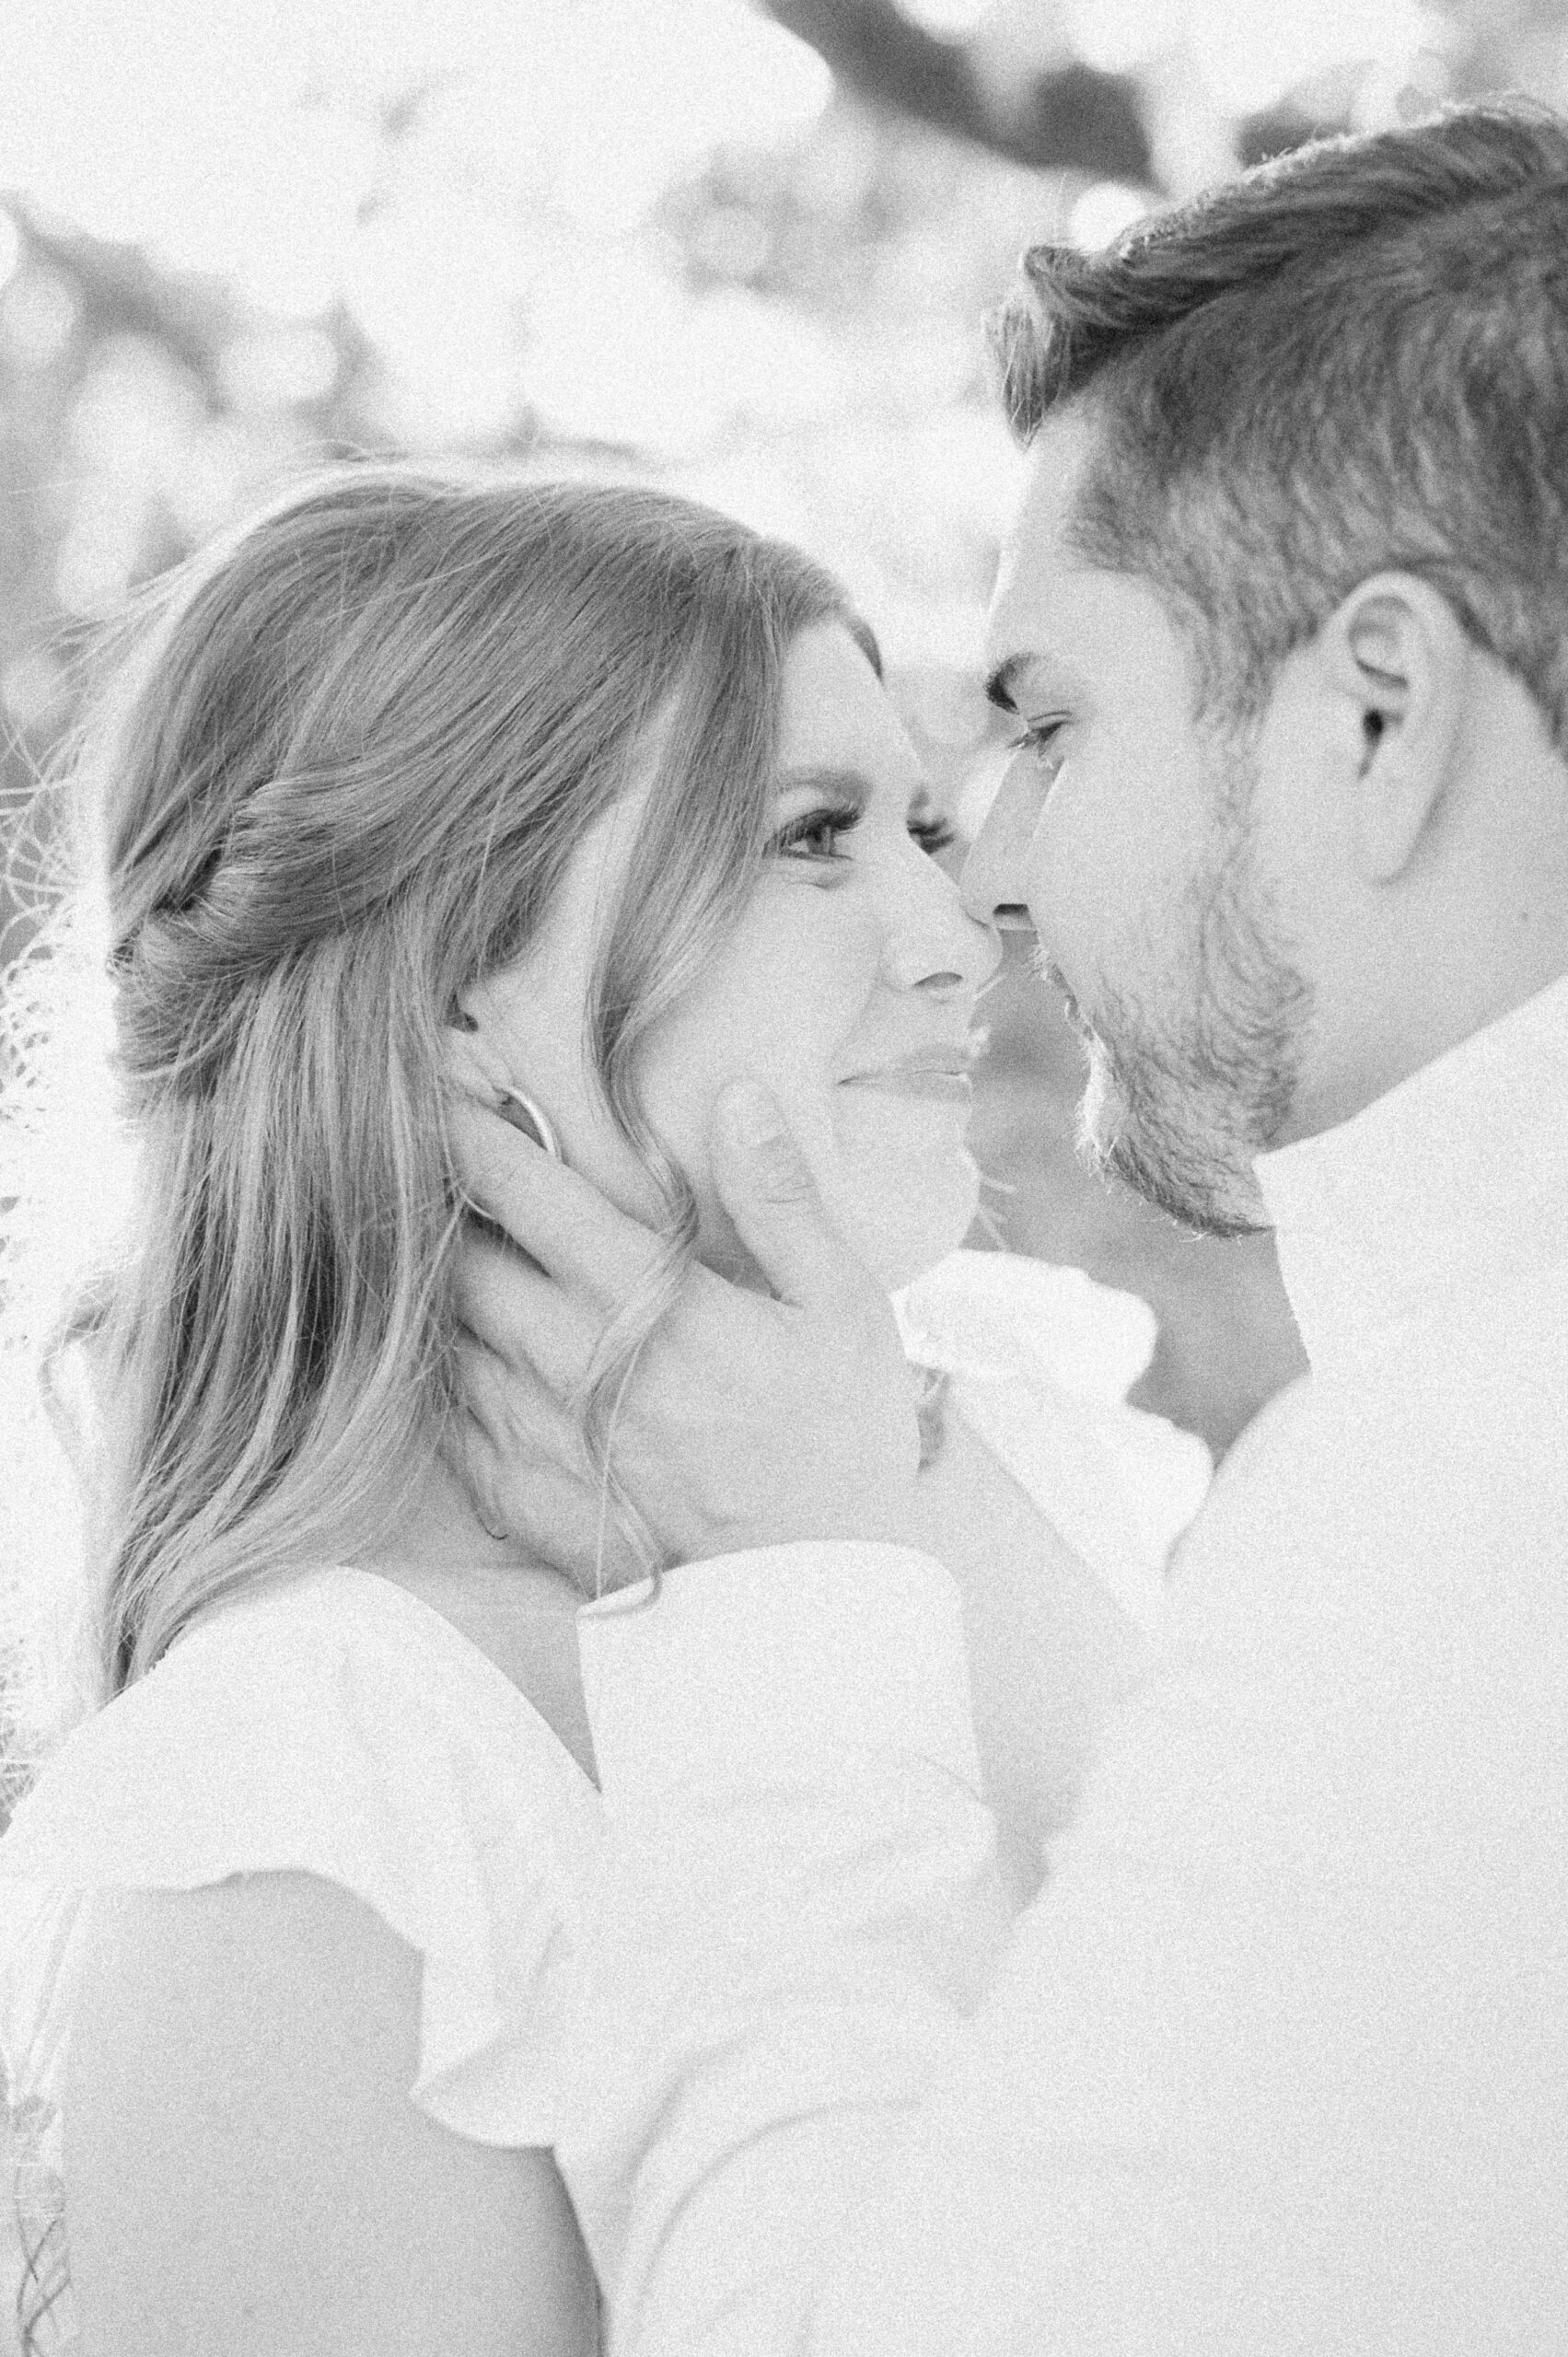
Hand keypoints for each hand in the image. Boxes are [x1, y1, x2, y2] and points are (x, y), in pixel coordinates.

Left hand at [445, 1081, 923, 1590]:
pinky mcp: (521, 1497)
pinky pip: (448, 1419)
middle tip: (426, 1165)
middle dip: (439, 1207)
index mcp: (646, 1303)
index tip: (437, 1086)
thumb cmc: (837, 1449)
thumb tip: (739, 1096)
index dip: (471, 1131)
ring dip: (437, 1293)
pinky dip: (446, 1376)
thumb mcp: (843, 1311)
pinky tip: (465, 1358)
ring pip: (445, 1336)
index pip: (526, 1193)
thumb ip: (781, 1200)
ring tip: (440, 1256)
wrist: (811, 1609)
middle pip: (461, 1260)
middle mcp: (570, 1361)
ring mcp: (536, 1435)